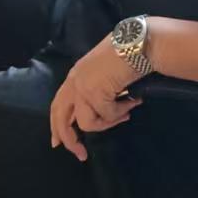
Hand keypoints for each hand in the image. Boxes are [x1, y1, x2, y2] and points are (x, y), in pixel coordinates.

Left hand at [49, 37, 139, 161]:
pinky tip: (133, 101)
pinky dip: (122, 112)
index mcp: (75, 76)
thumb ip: (98, 90)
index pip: (58, 105)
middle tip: (81, 155)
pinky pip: (107, 116)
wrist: (140, 43)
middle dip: (70, 140)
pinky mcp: (95, 93)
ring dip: (109, 122)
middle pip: (61, 119)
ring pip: (88, 123)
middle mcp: (74, 81)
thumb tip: (100, 115)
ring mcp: (82, 87)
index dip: (57, 125)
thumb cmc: (129, 54)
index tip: (57, 143)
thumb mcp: (106, 74)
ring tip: (126, 112)